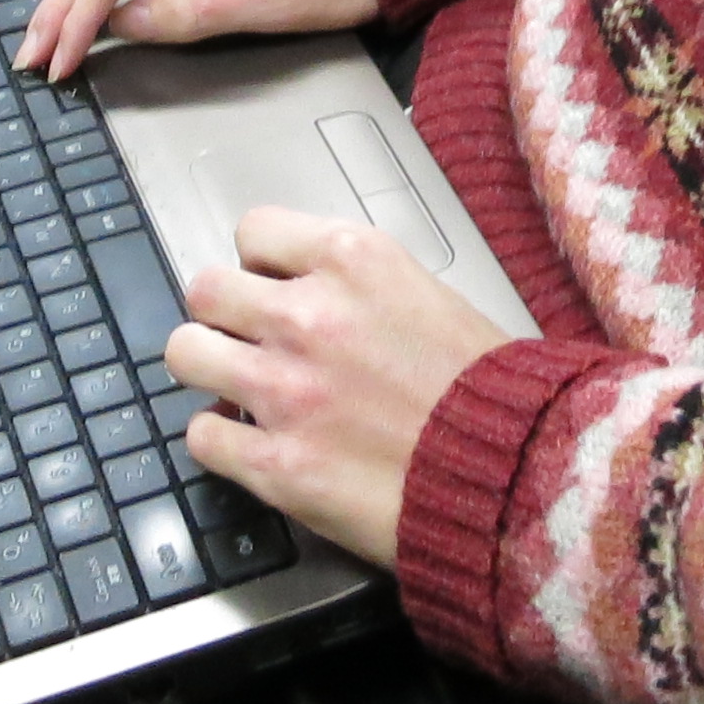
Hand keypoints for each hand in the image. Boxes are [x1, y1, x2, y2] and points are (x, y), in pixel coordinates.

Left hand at [164, 205, 515, 567]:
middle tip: (244, 337)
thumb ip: (359, 286)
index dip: (260, 263)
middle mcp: (309, 315)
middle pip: (206, 288)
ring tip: (232, 385)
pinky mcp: (277, 463)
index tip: (271, 284)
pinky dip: (220, 440)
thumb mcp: (428, 295)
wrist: (516, 473)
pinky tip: (250, 443)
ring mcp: (285, 390)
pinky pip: (202, 437)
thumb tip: (309, 291)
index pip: (254, 230)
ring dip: (207, 369)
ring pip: (186, 353)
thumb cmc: (489, 390)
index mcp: (353, 260)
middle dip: (222, 314)